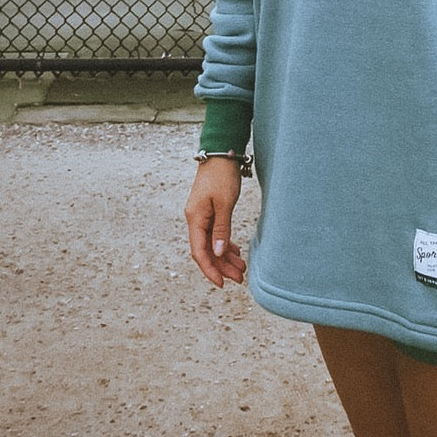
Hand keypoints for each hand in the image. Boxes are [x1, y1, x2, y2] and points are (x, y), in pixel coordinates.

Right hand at [185, 158, 246, 287]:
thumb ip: (221, 229)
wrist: (221, 153)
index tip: (222, 283)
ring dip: (225, 256)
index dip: (210, 270)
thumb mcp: (224, 203)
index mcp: (195, 219)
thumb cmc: (222, 175)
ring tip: (241, 268)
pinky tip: (235, 251)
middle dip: (221, 266)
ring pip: (212, 243)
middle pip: (206, 250)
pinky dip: (225, 244)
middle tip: (239, 277)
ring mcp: (202, 215)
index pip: (199, 252)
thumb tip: (217, 253)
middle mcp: (195, 219)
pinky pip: (215, 233)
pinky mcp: (210, 210)